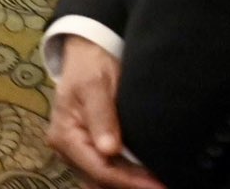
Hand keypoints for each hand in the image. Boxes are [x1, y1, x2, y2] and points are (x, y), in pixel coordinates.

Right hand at [48, 36, 164, 188]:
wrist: (87, 53)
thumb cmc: (91, 66)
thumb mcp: (96, 85)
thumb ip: (102, 116)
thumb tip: (109, 149)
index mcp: (65, 135)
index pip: (100, 169)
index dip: (130, 182)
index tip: (159, 184)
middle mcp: (68, 150)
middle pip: (100, 181)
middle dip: (130, 185)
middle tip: (163, 184)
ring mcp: (78, 152)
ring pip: (103, 181)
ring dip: (129, 183)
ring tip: (158, 182)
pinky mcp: (90, 150)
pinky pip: (107, 172)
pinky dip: (126, 177)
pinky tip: (147, 176)